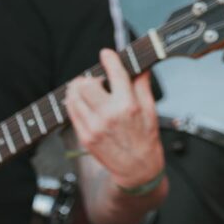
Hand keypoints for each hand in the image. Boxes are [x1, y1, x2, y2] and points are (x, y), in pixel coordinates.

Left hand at [64, 49, 163, 188]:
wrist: (137, 170)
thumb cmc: (146, 139)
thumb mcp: (151, 109)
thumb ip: (142, 85)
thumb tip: (140, 65)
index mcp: (129, 105)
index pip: (115, 73)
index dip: (109, 58)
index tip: (106, 54)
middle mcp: (110, 115)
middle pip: (87, 84)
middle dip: (89, 77)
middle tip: (93, 79)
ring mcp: (95, 127)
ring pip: (74, 97)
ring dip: (77, 88)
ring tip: (84, 89)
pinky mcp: (85, 137)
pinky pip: (71, 113)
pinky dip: (73, 103)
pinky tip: (80, 102)